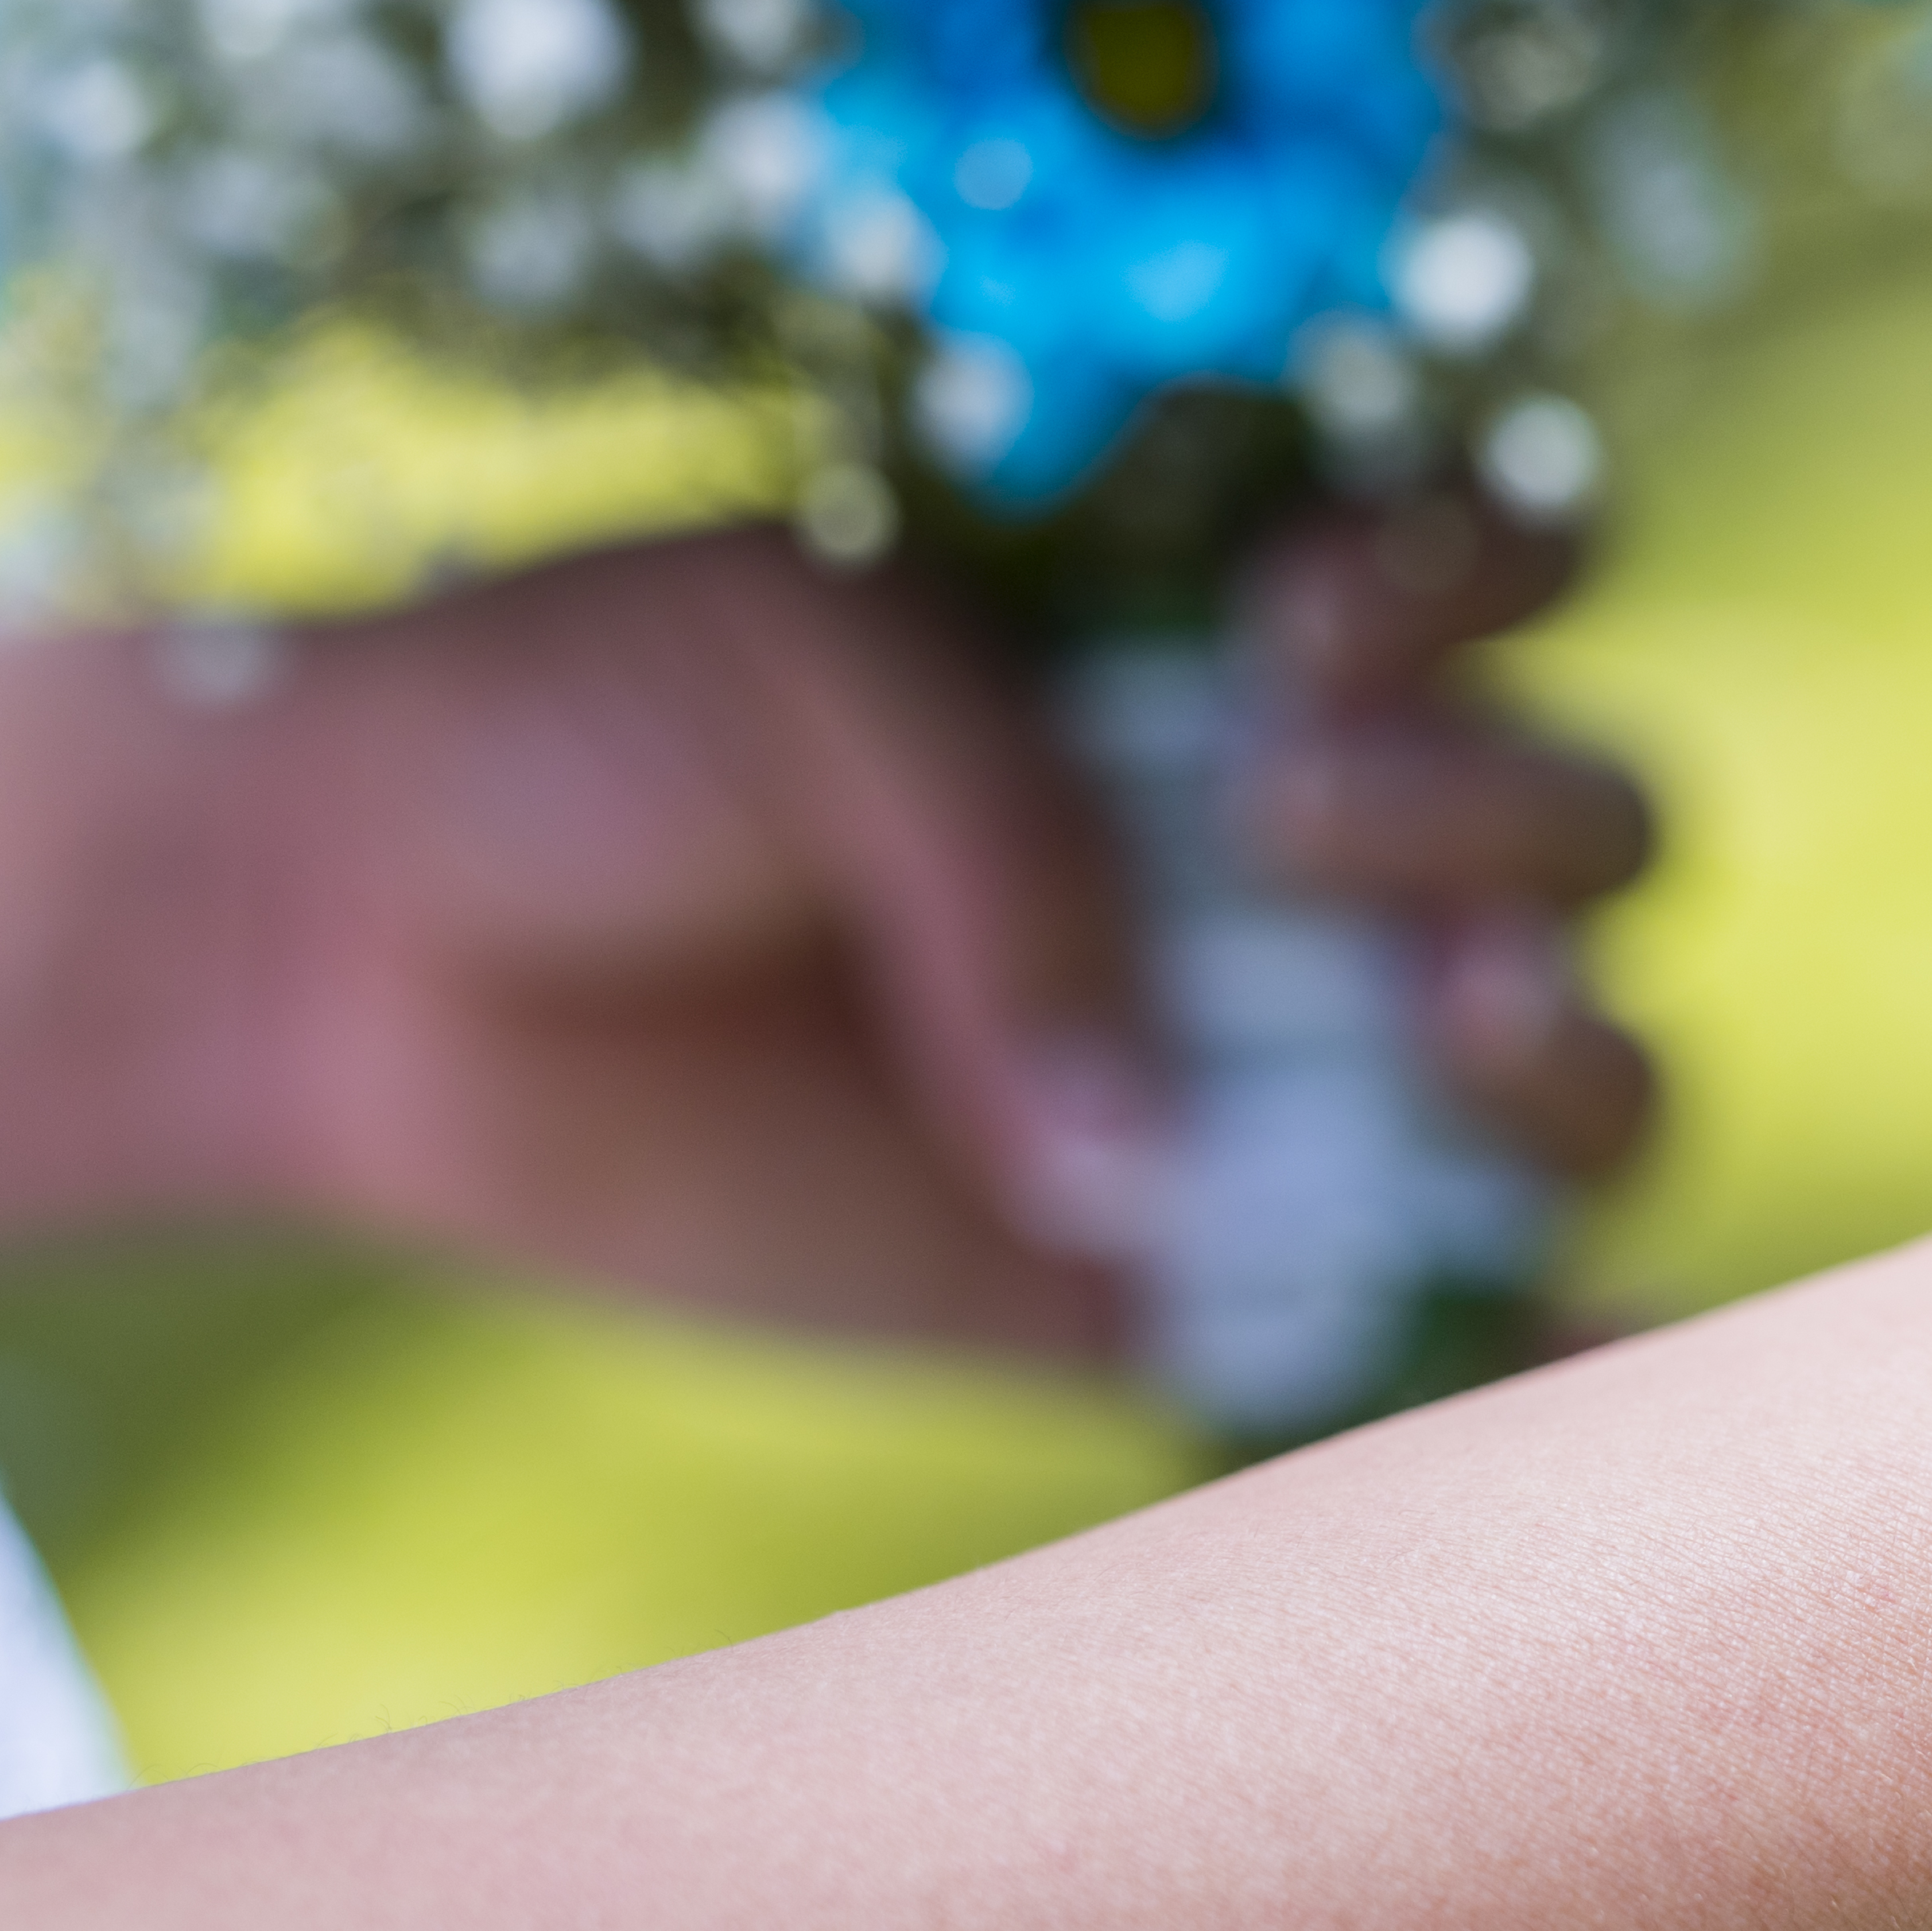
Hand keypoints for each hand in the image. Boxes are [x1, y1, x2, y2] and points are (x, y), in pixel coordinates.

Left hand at [0, 504, 1647, 1351]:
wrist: (344, 940)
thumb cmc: (581, 722)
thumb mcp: (807, 676)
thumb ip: (1009, 868)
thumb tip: (1149, 1172)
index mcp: (1246, 632)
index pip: (1506, 575)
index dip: (1484, 580)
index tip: (1303, 615)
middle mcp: (1307, 846)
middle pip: (1586, 832)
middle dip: (1498, 815)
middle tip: (1272, 812)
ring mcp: (1273, 1067)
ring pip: (1570, 1072)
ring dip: (1562, 1055)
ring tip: (1435, 1029)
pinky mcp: (1190, 1282)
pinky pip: (1424, 1329)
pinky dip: (1544, 1355)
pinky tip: (1585, 1348)